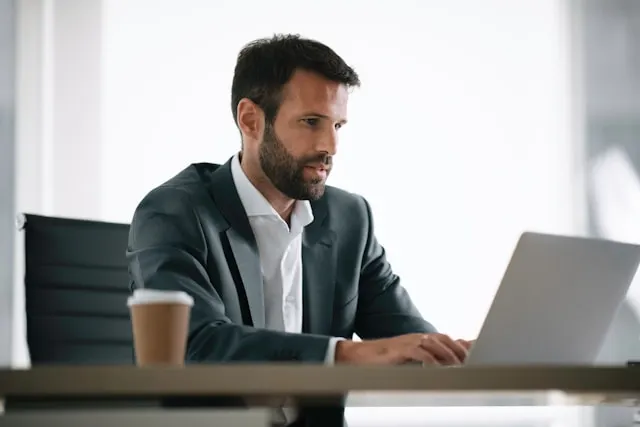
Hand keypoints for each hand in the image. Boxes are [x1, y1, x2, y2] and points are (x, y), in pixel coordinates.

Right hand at [335, 333, 469, 365]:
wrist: (362, 356)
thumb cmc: (386, 359)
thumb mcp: (409, 358)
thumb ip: (426, 358)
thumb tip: (443, 366)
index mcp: (421, 339)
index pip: (446, 338)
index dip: (461, 344)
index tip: (476, 351)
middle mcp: (417, 337)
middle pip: (443, 339)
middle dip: (458, 349)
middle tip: (471, 360)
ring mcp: (409, 341)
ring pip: (434, 344)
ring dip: (447, 354)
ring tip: (458, 365)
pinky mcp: (400, 349)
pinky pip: (418, 352)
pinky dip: (429, 359)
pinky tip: (436, 366)